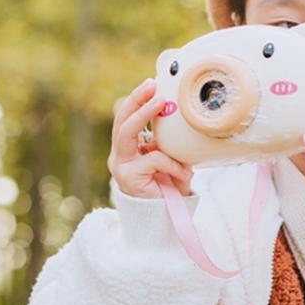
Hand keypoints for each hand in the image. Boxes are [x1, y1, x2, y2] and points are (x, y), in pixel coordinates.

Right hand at [108, 78, 193, 199]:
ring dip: (143, 113)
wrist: (165, 220)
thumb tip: (178, 117)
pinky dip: (172, 163)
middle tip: (151, 84)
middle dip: (136, 99)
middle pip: (121, 120)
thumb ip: (166, 143)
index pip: (126, 119)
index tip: (152, 84)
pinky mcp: (128, 177)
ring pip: (127, 132)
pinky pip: (153, 159)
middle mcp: (119, 156)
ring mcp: (120, 166)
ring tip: (160, 102)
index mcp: (127, 150)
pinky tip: (186, 173)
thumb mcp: (168, 160)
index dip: (137, 100)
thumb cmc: (168, 189)